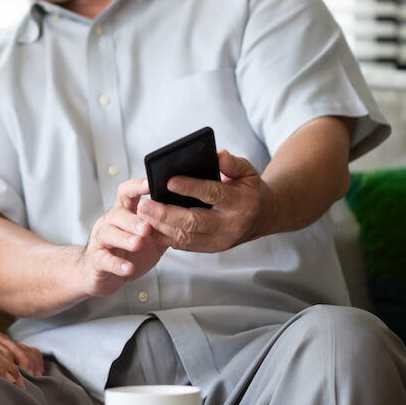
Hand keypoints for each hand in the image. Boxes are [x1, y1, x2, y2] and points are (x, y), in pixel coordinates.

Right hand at [77, 178, 170, 296]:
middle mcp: (110, 223)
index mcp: (124, 212)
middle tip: (147, 227)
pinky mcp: (97, 260)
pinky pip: (105, 260)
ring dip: (124, 238)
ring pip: (109, 234)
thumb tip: (187, 211)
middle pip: (117, 214)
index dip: (136, 186)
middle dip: (132, 219)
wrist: (101, 273)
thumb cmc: (127, 253)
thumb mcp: (150, 237)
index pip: (126, 192)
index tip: (151, 183)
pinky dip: (117, 264)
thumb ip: (164, 225)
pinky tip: (128, 267)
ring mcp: (102, 241)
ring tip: (137, 243)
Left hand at [137, 150, 272, 252]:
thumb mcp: (248, 171)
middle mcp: (230, 225)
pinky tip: (149, 225)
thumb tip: (217, 155)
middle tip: (144, 203)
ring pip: (185, 237)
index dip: (190, 188)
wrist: (264, 217)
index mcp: (241, 203)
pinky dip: (164, 237)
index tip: (169, 181)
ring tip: (141, 213)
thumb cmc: (250, 189)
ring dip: (160, 226)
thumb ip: (232, 163)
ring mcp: (220, 241)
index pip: (213, 194)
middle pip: (194, 222)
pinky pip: (184, 245)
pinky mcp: (211, 248)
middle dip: (165, 214)